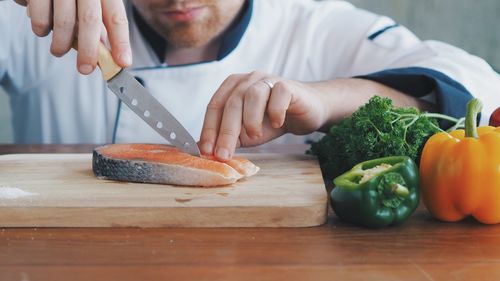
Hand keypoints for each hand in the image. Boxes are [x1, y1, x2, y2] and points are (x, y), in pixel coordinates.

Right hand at [15, 0, 130, 74]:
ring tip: (58, 51)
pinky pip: (40, 16)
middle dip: (89, 50)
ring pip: (64, 21)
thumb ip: (97, 25)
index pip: (116, 18)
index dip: (121, 42)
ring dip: (61, 44)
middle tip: (86, 69)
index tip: (123, 63)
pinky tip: (43, 28)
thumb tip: (103, 54)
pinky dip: (41, 29)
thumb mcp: (89, 4)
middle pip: (90, 21)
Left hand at [199, 71, 327, 160]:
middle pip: (231, 103)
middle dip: (226, 132)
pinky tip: (277, 123)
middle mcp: (248, 80)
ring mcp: (268, 80)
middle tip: (224, 154)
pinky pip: (278, 94)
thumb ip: (227, 138)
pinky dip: (276, 110)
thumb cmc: (272, 121)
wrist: (305, 112)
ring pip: (252, 95)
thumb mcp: (246, 133)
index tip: (207, 152)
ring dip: (250, 119)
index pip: (215, 106)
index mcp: (232, 88)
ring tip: (255, 135)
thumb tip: (205, 151)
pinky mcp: (288, 85)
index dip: (209, 129)